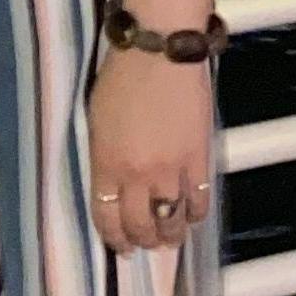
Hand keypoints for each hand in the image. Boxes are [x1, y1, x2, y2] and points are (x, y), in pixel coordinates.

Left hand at [86, 47, 213, 255]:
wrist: (161, 50)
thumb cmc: (121, 75)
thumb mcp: (96, 118)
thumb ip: (103, 156)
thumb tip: (112, 183)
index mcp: (106, 163)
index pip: (107, 219)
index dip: (114, 239)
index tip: (121, 246)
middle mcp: (136, 176)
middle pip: (140, 228)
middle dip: (142, 241)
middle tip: (146, 240)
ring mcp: (170, 171)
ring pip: (171, 224)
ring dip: (170, 236)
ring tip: (170, 235)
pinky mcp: (199, 161)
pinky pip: (199, 204)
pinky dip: (195, 215)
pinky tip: (191, 214)